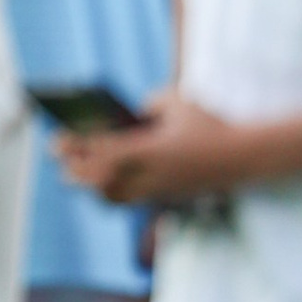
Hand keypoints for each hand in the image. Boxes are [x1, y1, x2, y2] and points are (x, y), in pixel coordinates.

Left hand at [53, 90, 241, 208]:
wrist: (243, 158)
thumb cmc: (211, 126)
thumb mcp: (180, 102)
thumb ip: (152, 102)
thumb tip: (137, 111)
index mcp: (150, 152)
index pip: (103, 153)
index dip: (77, 149)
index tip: (58, 142)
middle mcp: (151, 176)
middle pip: (100, 182)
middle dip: (76, 172)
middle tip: (61, 159)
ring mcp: (158, 191)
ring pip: (113, 198)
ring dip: (92, 187)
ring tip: (77, 173)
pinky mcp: (167, 199)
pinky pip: (131, 200)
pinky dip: (112, 193)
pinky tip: (105, 181)